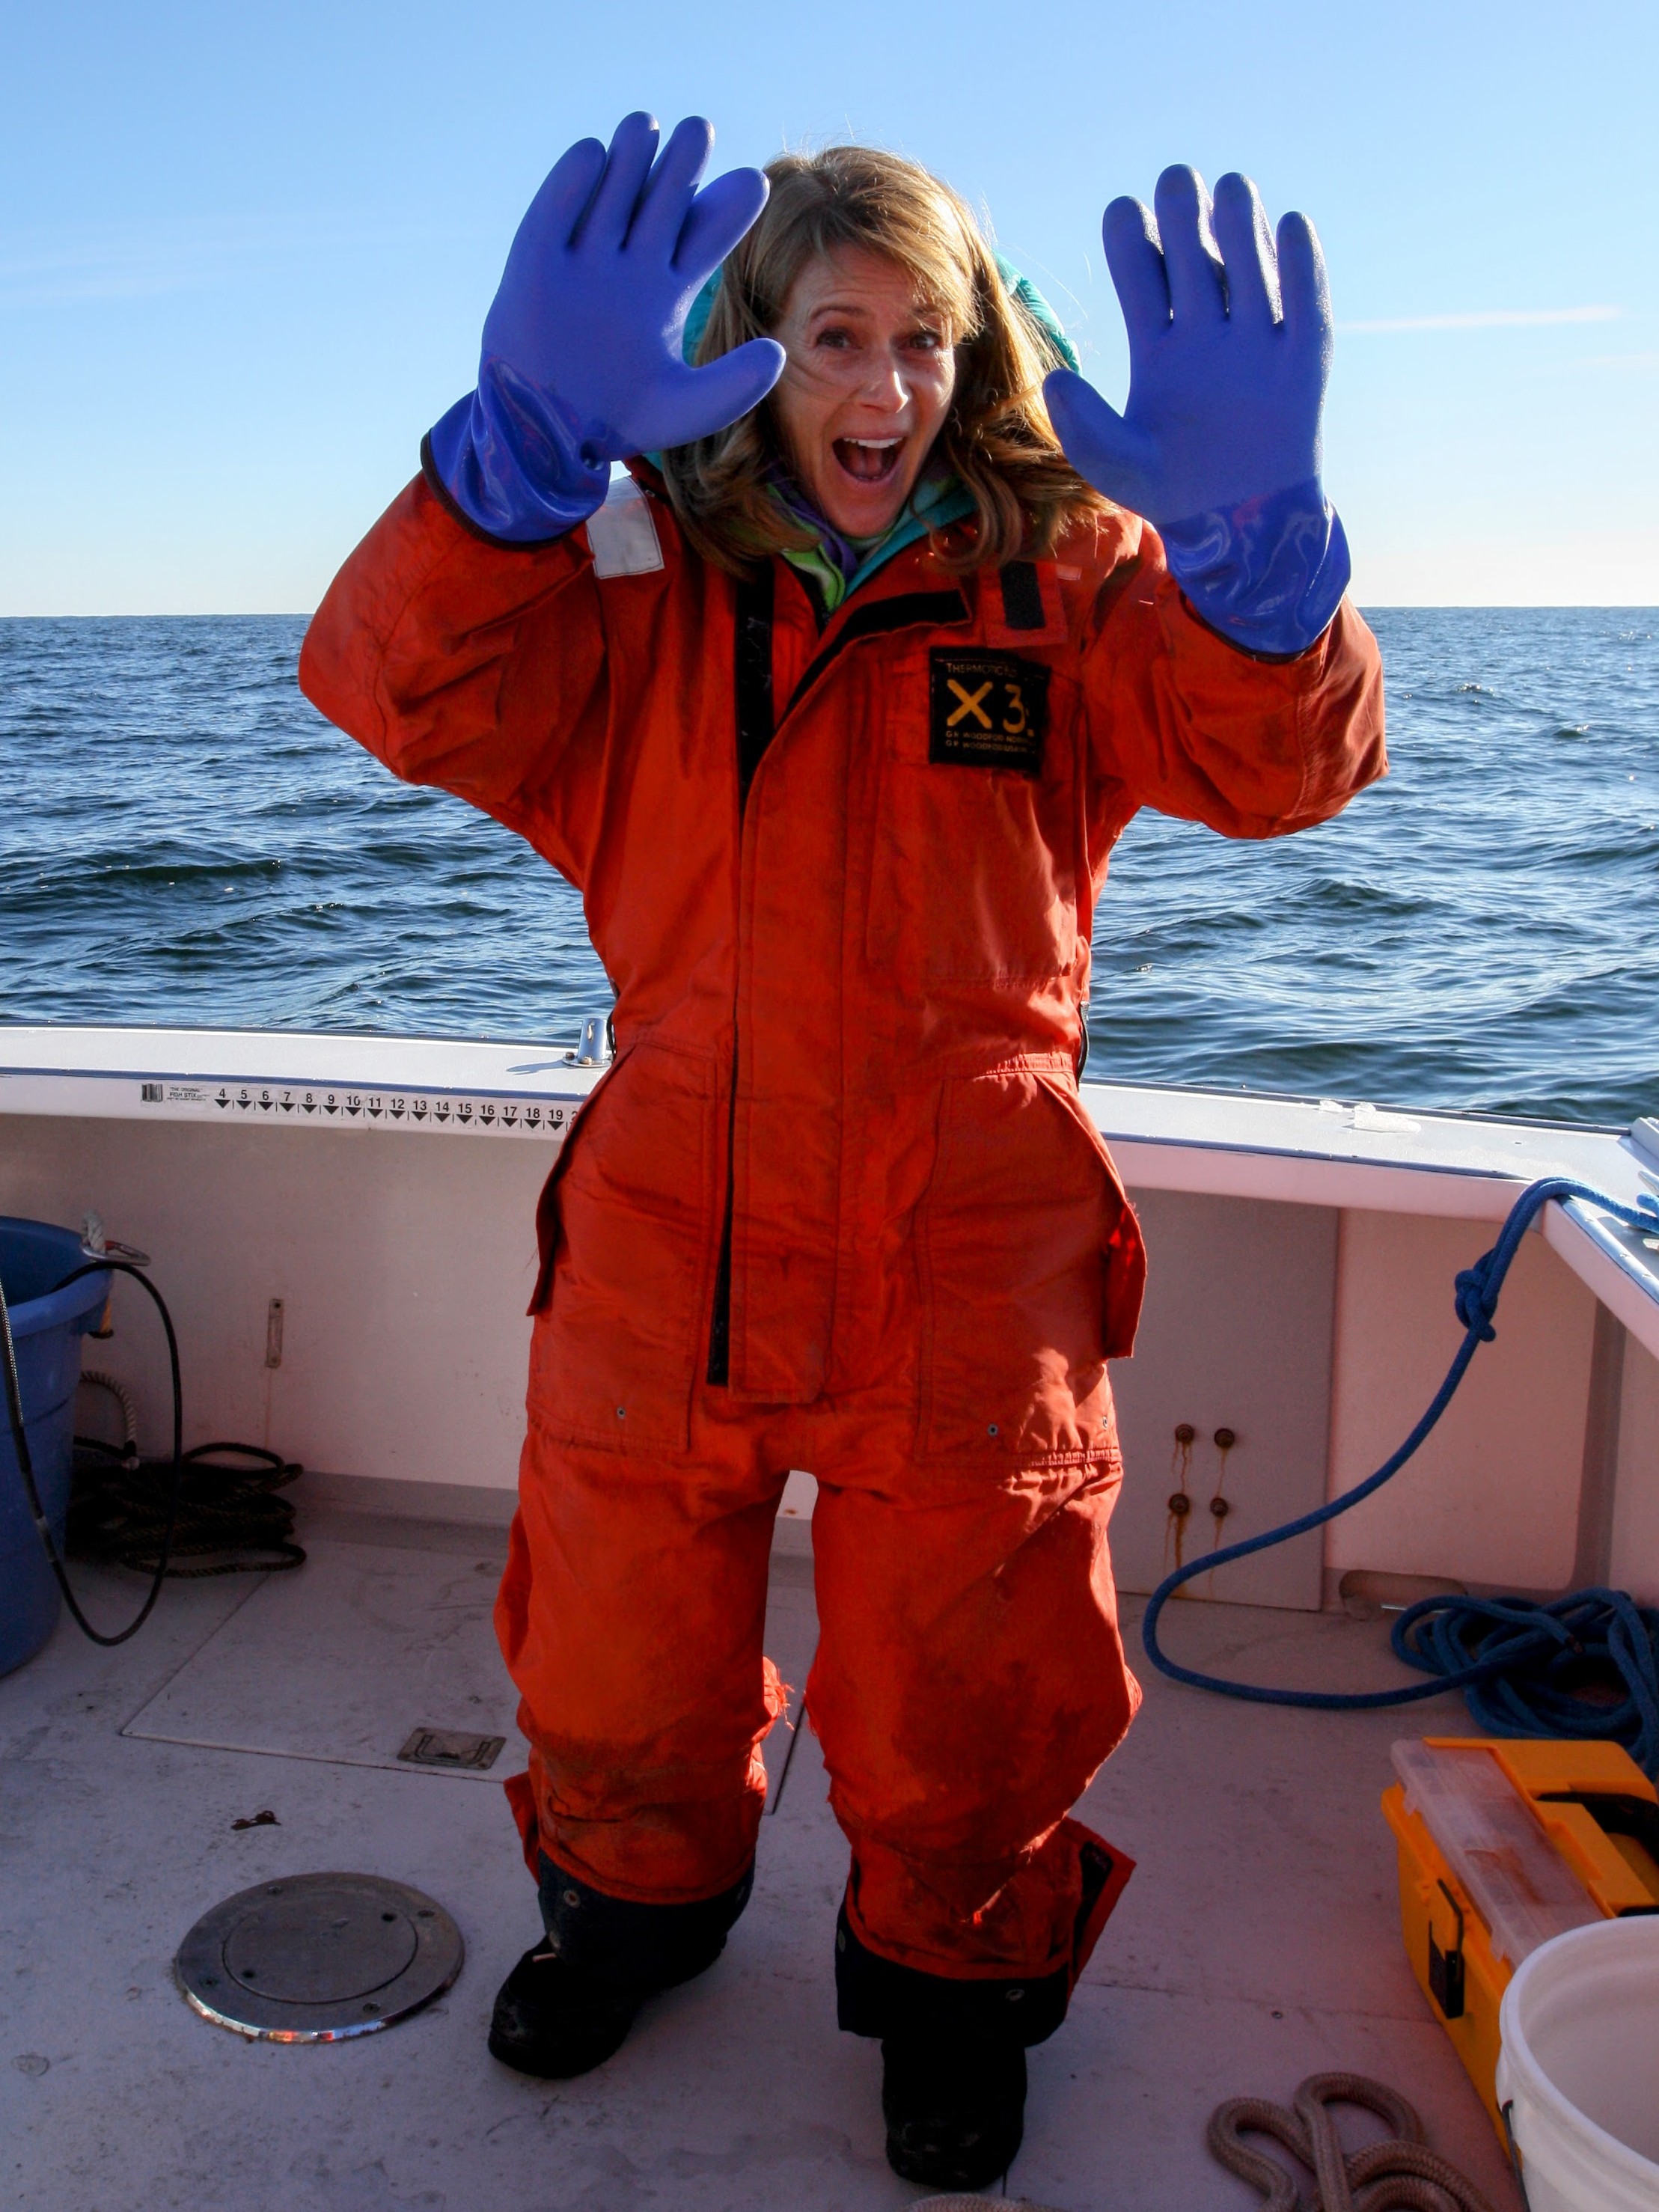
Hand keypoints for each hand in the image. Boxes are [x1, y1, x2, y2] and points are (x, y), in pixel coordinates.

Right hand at [428, 113, 784, 541]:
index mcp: (666, 290)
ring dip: (629, 160)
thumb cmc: (617, 421)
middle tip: (700, 132)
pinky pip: (555, 212)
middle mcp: (628, 265)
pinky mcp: (536, 260)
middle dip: (680, 168)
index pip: (703, 236)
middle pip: (661, 202)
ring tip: (647, 129)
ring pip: (612, 194)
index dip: (727, 209)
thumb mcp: (685, 409)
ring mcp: (582, 258)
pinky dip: (571, 183)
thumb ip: (734, 387)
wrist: (547, 435)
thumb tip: (777, 353)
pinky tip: (594, 153)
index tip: (756, 183)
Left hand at [1044, 167, 1330, 526]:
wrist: (1239, 526)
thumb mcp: (1118, 467)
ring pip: (1247, 265)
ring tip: (1229, 191)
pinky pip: (1304, 300)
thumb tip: (1054, 379)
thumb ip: (1083, 429)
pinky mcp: (1302, 356)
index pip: (1141, 276)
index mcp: (1158, 347)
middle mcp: (1205, 332)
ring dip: (1239, 224)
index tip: (1122, 209)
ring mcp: (1255, 340)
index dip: (1131, 240)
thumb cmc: (1174, 495)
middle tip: (1176, 181)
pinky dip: (1300, 263)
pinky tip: (1290, 225)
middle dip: (1184, 214)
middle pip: (1193, 256)